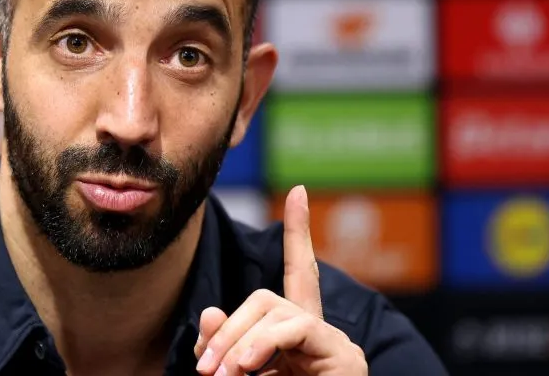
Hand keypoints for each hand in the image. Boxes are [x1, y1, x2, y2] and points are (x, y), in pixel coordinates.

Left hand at [193, 185, 366, 374]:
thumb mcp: (239, 375)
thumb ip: (226, 345)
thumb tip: (210, 312)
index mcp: (292, 334)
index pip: (295, 273)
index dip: (298, 233)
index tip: (300, 191)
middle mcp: (316, 330)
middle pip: (265, 296)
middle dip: (228, 328)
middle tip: (206, 370)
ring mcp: (332, 342)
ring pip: (274, 308)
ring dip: (241, 341)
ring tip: (225, 375)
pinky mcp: (343, 356)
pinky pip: (296, 329)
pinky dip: (263, 345)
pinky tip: (246, 368)